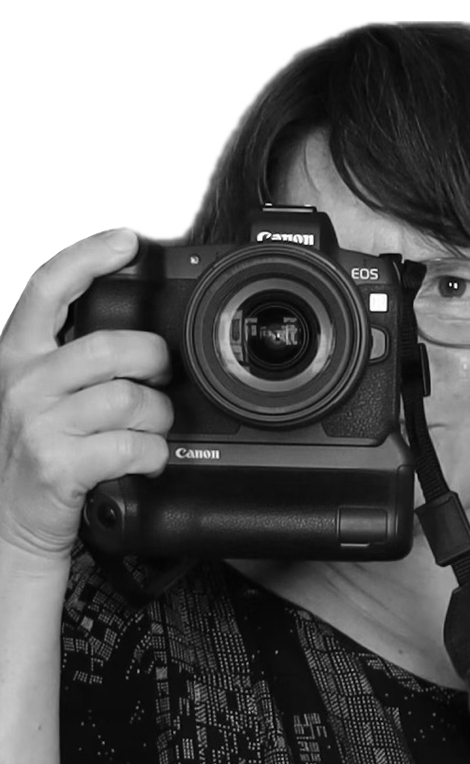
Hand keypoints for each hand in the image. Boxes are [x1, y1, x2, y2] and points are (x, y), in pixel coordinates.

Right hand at [0, 229, 173, 563]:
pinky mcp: (58, 464)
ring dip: (158, 415)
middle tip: (161, 376)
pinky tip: (147, 458)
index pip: (49, 286)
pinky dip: (153, 453)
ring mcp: (38, 423)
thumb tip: (135, 333)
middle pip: (109, 346)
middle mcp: (22, 382)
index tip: (126, 241)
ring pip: (128, 398)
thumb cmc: (37, 452)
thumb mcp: (40, 393)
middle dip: (153, 361)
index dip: (89, 256)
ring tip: (155, 426)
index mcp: (18, 354)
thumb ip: (73, 358)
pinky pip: (131, 444)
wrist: (12, 522)